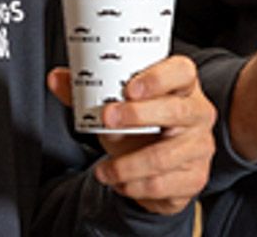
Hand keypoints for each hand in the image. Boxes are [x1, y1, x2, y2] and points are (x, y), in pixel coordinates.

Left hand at [47, 55, 213, 215]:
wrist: (156, 171)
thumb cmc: (141, 129)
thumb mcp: (115, 109)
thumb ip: (85, 93)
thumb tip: (56, 78)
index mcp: (181, 86)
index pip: (182, 71)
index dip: (158, 78)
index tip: (129, 88)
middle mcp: (197, 113)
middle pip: (176, 111)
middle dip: (138, 116)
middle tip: (107, 120)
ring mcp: (200, 146)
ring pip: (164, 156)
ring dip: (126, 165)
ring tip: (104, 170)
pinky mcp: (195, 176)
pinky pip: (162, 184)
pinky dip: (134, 186)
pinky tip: (121, 182)